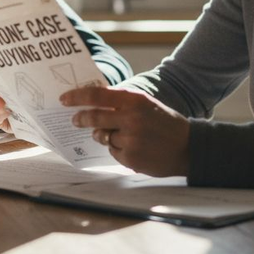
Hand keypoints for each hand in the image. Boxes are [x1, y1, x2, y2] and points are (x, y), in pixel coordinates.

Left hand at [61, 87, 189, 176]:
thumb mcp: (146, 104)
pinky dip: (119, 150)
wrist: (189, 147)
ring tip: (126, 136)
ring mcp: (130, 139)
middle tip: (75, 120)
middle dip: (81, 119)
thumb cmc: (165, 122)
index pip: (97, 95)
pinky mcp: (130, 158)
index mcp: (134, 100)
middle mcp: (131, 118)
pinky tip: (135, 148)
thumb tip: (93, 101)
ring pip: (103, 137)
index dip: (77, 97)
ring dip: (106, 136)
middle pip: (94, 117)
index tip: (64, 99)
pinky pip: (113, 152)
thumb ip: (122, 102)